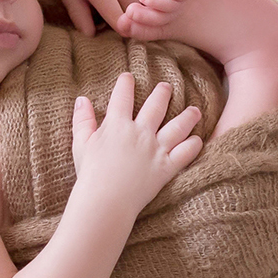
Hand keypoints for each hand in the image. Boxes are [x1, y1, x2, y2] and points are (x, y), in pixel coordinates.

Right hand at [70, 73, 203, 209]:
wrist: (105, 200)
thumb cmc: (90, 174)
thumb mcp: (81, 144)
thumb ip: (82, 120)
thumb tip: (81, 99)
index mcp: (117, 125)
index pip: (122, 96)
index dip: (125, 83)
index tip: (128, 76)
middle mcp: (140, 132)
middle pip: (156, 106)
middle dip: (162, 93)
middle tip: (167, 86)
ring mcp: (156, 149)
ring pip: (178, 126)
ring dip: (188, 116)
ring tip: (195, 110)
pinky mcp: (167, 167)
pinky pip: (186, 153)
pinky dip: (193, 145)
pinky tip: (197, 140)